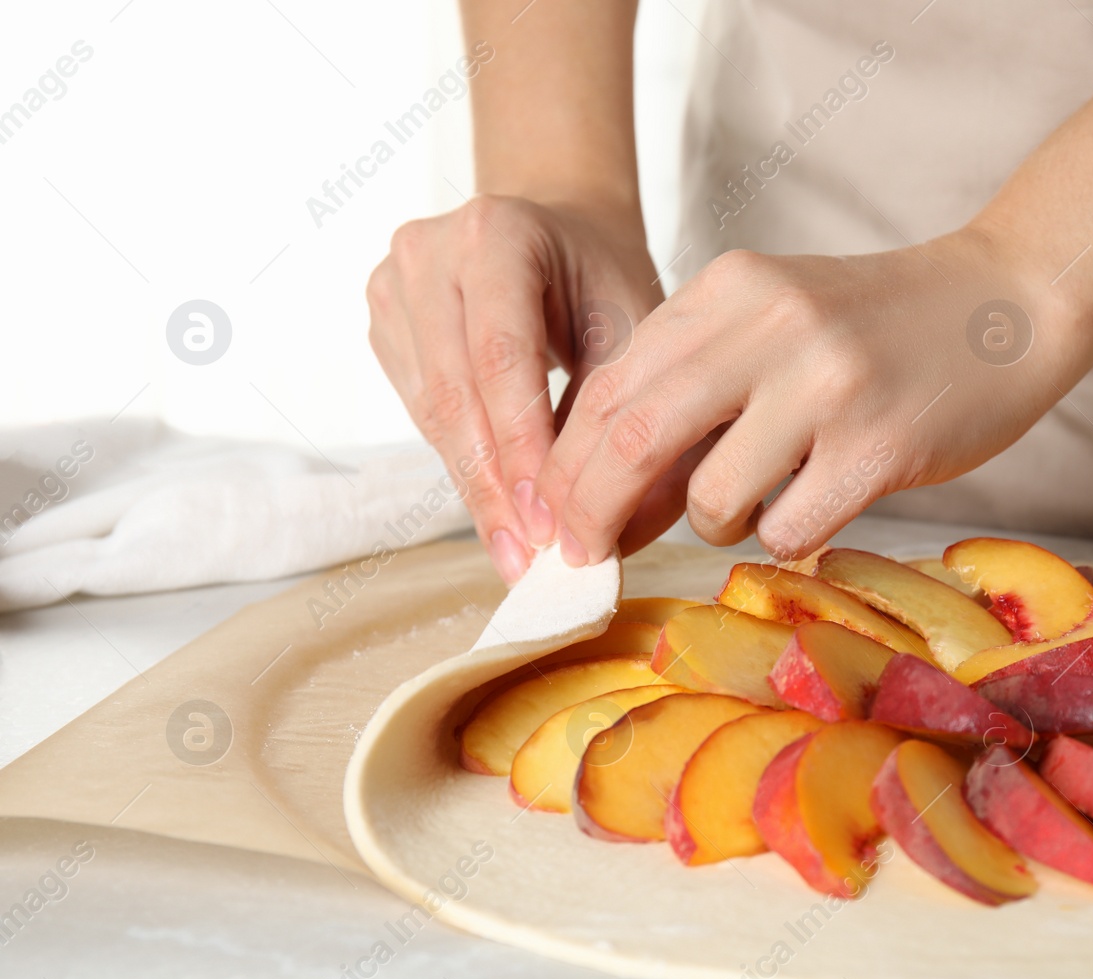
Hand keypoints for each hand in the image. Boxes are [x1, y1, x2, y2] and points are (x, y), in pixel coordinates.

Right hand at [366, 196, 661, 582]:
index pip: (501, 357)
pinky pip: (422, 411)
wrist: (559, 231)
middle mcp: (429, 251)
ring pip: (432, 412)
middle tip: (530, 560)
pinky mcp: (385, 321)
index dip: (522, 447)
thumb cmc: (602, 276)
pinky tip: (497, 512)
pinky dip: (462, 465)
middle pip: (456, 392)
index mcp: (497, 232)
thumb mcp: (634, 326)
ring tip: (517, 554)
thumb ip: (622, 416)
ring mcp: (395, 285)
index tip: (550, 524)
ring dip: (476, 489)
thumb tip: (616, 532)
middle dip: (496, 487)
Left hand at [535, 227, 1092, 565]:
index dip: (568, 462)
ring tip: (757, 501)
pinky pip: (786, 529)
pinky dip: (784, 535)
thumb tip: (612, 495)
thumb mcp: (771, 318)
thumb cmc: (877, 327)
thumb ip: (693, 382)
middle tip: (584, 555)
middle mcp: (769, 325)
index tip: (557, 514)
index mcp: (729, 287)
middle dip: (591, 511)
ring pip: (710, 499)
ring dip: (712, 524)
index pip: (609, 384)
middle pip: (632, 439)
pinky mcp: (879, 446)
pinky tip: (817, 502)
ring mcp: (826, 385)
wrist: (1006, 302)